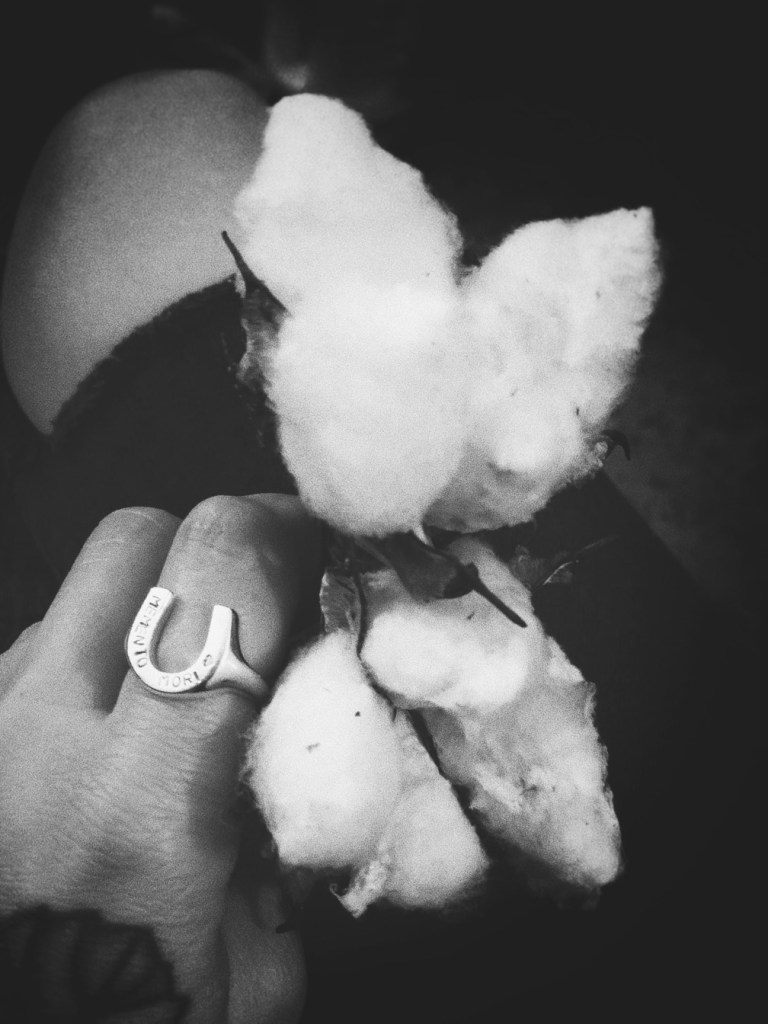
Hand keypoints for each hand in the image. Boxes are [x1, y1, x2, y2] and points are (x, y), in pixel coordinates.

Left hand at [0, 494, 320, 1022]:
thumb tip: (316, 715)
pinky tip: (116, 726)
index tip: (322, 552)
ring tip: (188, 677)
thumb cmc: (139, 1019)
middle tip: (261, 599)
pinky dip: (97, 658)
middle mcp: (40, 737)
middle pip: (135, 535)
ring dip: (153, 606)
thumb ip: (294, 827)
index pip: (219, 569)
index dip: (285, 529)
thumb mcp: (255, 969)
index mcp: (142, 801)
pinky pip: (39, 648)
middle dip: (213, 543)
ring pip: (80, 590)